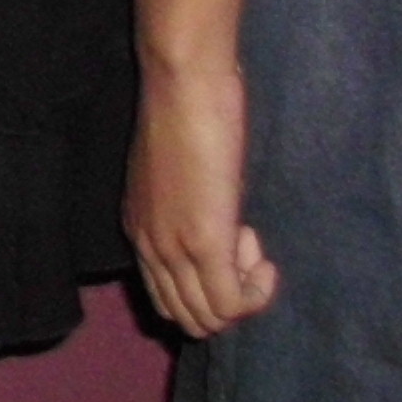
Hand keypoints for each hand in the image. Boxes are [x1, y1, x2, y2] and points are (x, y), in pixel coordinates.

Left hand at [129, 57, 280, 335]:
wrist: (184, 82)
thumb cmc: (189, 113)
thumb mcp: (182, 174)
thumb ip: (191, 207)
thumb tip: (222, 227)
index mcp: (138, 229)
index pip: (166, 298)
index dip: (208, 286)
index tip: (233, 243)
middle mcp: (148, 246)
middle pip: (186, 317)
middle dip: (227, 296)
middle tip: (245, 246)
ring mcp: (173, 248)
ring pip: (209, 318)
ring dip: (242, 293)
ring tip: (250, 244)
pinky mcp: (204, 243)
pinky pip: (231, 305)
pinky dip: (255, 293)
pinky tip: (262, 258)